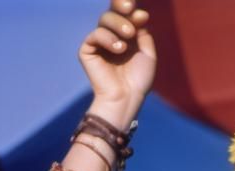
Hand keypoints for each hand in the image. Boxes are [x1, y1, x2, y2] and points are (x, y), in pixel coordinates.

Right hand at [79, 0, 155, 119]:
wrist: (126, 98)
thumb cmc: (138, 80)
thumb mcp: (147, 54)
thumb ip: (143, 32)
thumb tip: (138, 14)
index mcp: (125, 36)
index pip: (124, 13)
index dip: (129, 7)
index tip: (142, 16)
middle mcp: (111, 36)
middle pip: (113, 11)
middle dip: (121, 6)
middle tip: (131, 9)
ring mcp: (98, 43)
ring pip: (104, 19)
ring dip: (118, 23)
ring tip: (130, 34)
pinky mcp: (87, 51)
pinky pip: (95, 35)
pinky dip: (108, 38)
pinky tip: (119, 48)